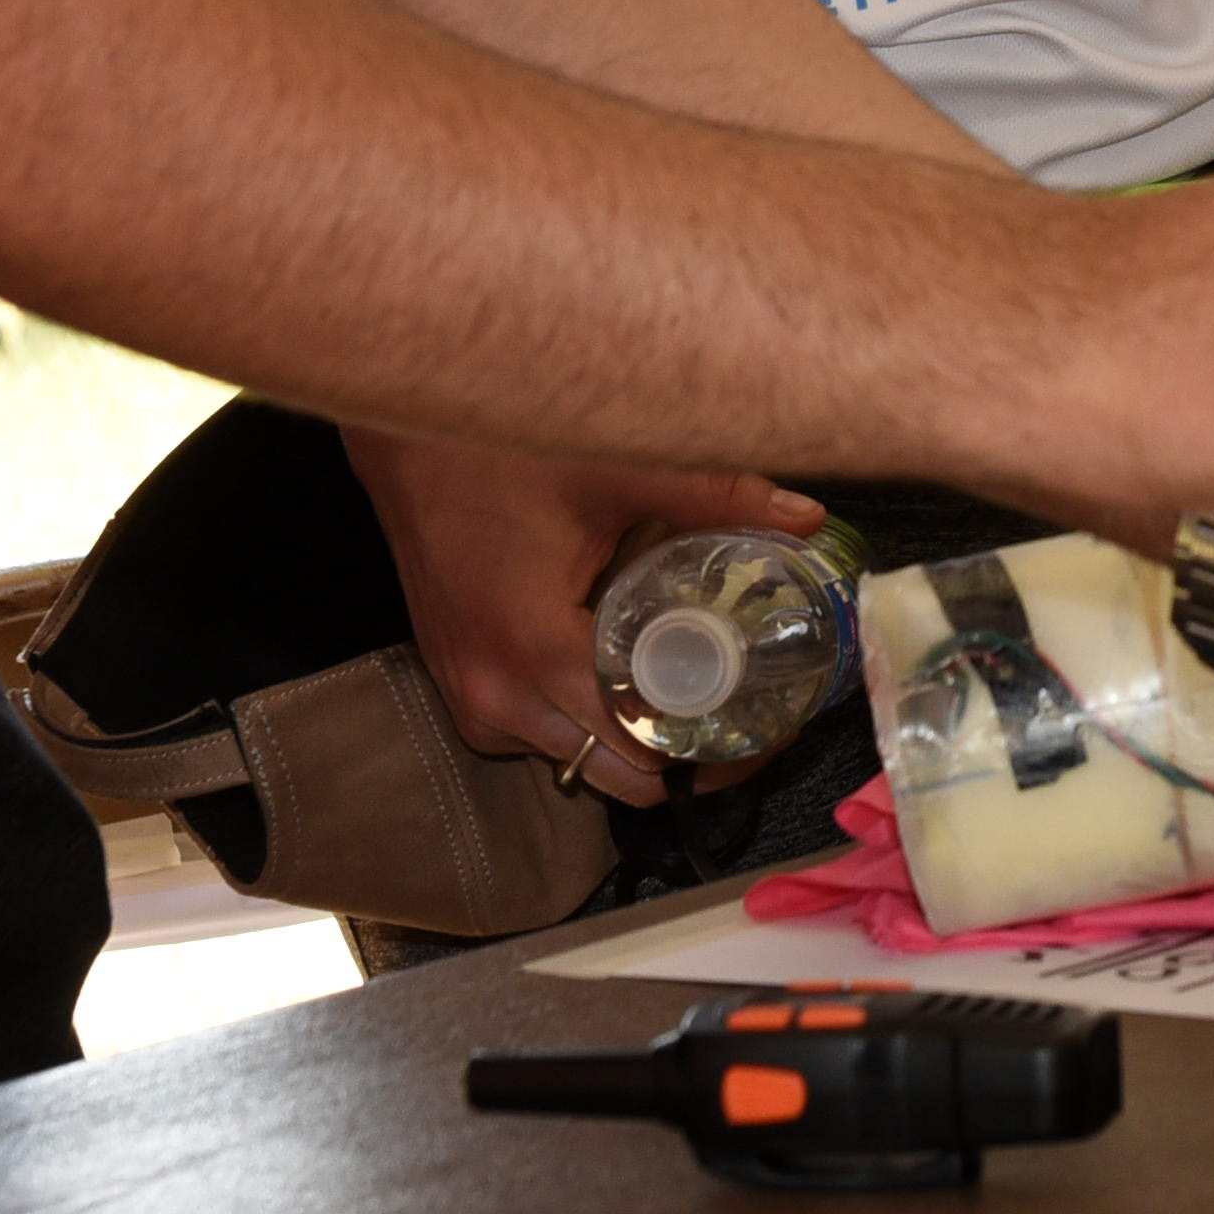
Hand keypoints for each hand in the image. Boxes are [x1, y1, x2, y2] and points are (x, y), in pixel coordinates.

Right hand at [337, 424, 823, 809]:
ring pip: (576, 759)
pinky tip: (626, 669)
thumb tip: (806, 518)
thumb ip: (715, 496)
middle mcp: (496, 695)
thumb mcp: (616, 468)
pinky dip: (585, 718)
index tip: (769, 723)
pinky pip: (537, 735)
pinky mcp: (459, 686)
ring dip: (634, 739)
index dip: (716, 749)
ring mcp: (471, 698)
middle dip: (685, 756)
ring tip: (696, 687)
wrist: (407, 438)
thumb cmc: (502, 448)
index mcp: (535, 651)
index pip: (643, 751)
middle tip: (746, 712)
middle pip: (616, 775)